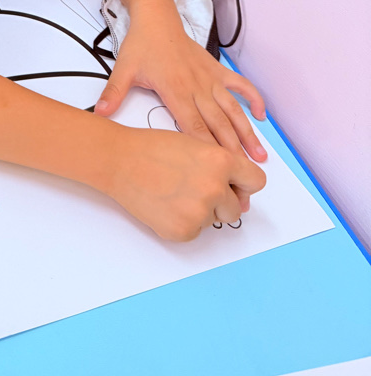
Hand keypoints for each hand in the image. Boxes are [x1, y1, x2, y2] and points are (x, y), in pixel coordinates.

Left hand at [94, 11, 267, 165]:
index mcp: (176, 90)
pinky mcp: (217, 69)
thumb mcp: (124, 69)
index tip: (219, 170)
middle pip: (219, 123)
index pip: (194, 126)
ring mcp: (210, 78)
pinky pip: (240, 85)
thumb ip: (113, 92)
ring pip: (233, 109)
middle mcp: (197, 87)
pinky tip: (262, 116)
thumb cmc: (141, 45)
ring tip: (261, 156)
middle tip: (246, 174)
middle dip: (233, 150)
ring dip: (248, 132)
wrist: (156, 18)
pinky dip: (253, 98)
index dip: (207, 148)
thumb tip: (98, 114)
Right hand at [102, 123, 266, 241]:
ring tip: (173, 192)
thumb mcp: (195, 144)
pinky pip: (194, 231)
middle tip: (191, 188)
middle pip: (235, 208)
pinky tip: (164, 204)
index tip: (234, 186)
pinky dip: (182, 221)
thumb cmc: (152, 148)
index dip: (243, 185)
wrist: (119, 161)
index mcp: (221, 161)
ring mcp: (200, 212)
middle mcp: (215, 187)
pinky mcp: (183, 231)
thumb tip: (237, 193)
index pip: (256, 182)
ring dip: (200, 211)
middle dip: (219, 202)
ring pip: (213, 220)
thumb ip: (221, 165)